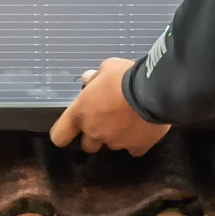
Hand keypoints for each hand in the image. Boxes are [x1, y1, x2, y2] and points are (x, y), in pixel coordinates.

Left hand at [50, 57, 171, 154]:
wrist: (155, 91)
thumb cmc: (125, 76)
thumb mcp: (107, 67)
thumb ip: (95, 77)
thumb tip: (88, 80)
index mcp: (81, 113)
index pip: (60, 135)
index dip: (63, 134)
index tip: (70, 130)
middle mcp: (95, 131)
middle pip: (87, 145)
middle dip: (94, 136)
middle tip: (106, 121)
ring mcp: (116, 142)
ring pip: (111, 145)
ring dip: (116, 136)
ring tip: (129, 120)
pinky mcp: (137, 147)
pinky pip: (133, 149)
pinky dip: (136, 142)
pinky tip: (142, 131)